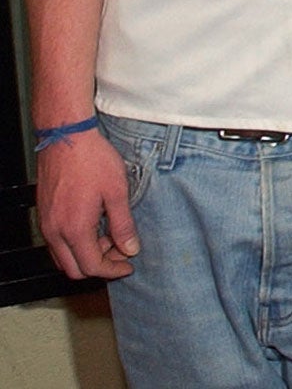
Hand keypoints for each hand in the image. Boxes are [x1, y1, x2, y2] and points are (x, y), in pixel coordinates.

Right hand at [36, 129, 138, 279]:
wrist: (67, 138)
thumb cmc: (91, 160)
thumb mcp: (117, 192)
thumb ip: (123, 224)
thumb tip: (130, 247)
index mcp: (74, 229)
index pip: (92, 266)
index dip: (112, 270)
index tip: (128, 265)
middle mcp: (55, 231)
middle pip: (73, 269)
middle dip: (99, 266)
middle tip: (120, 252)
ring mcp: (46, 224)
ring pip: (63, 257)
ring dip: (86, 255)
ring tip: (109, 236)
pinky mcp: (44, 214)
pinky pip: (56, 243)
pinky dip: (75, 244)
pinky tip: (94, 226)